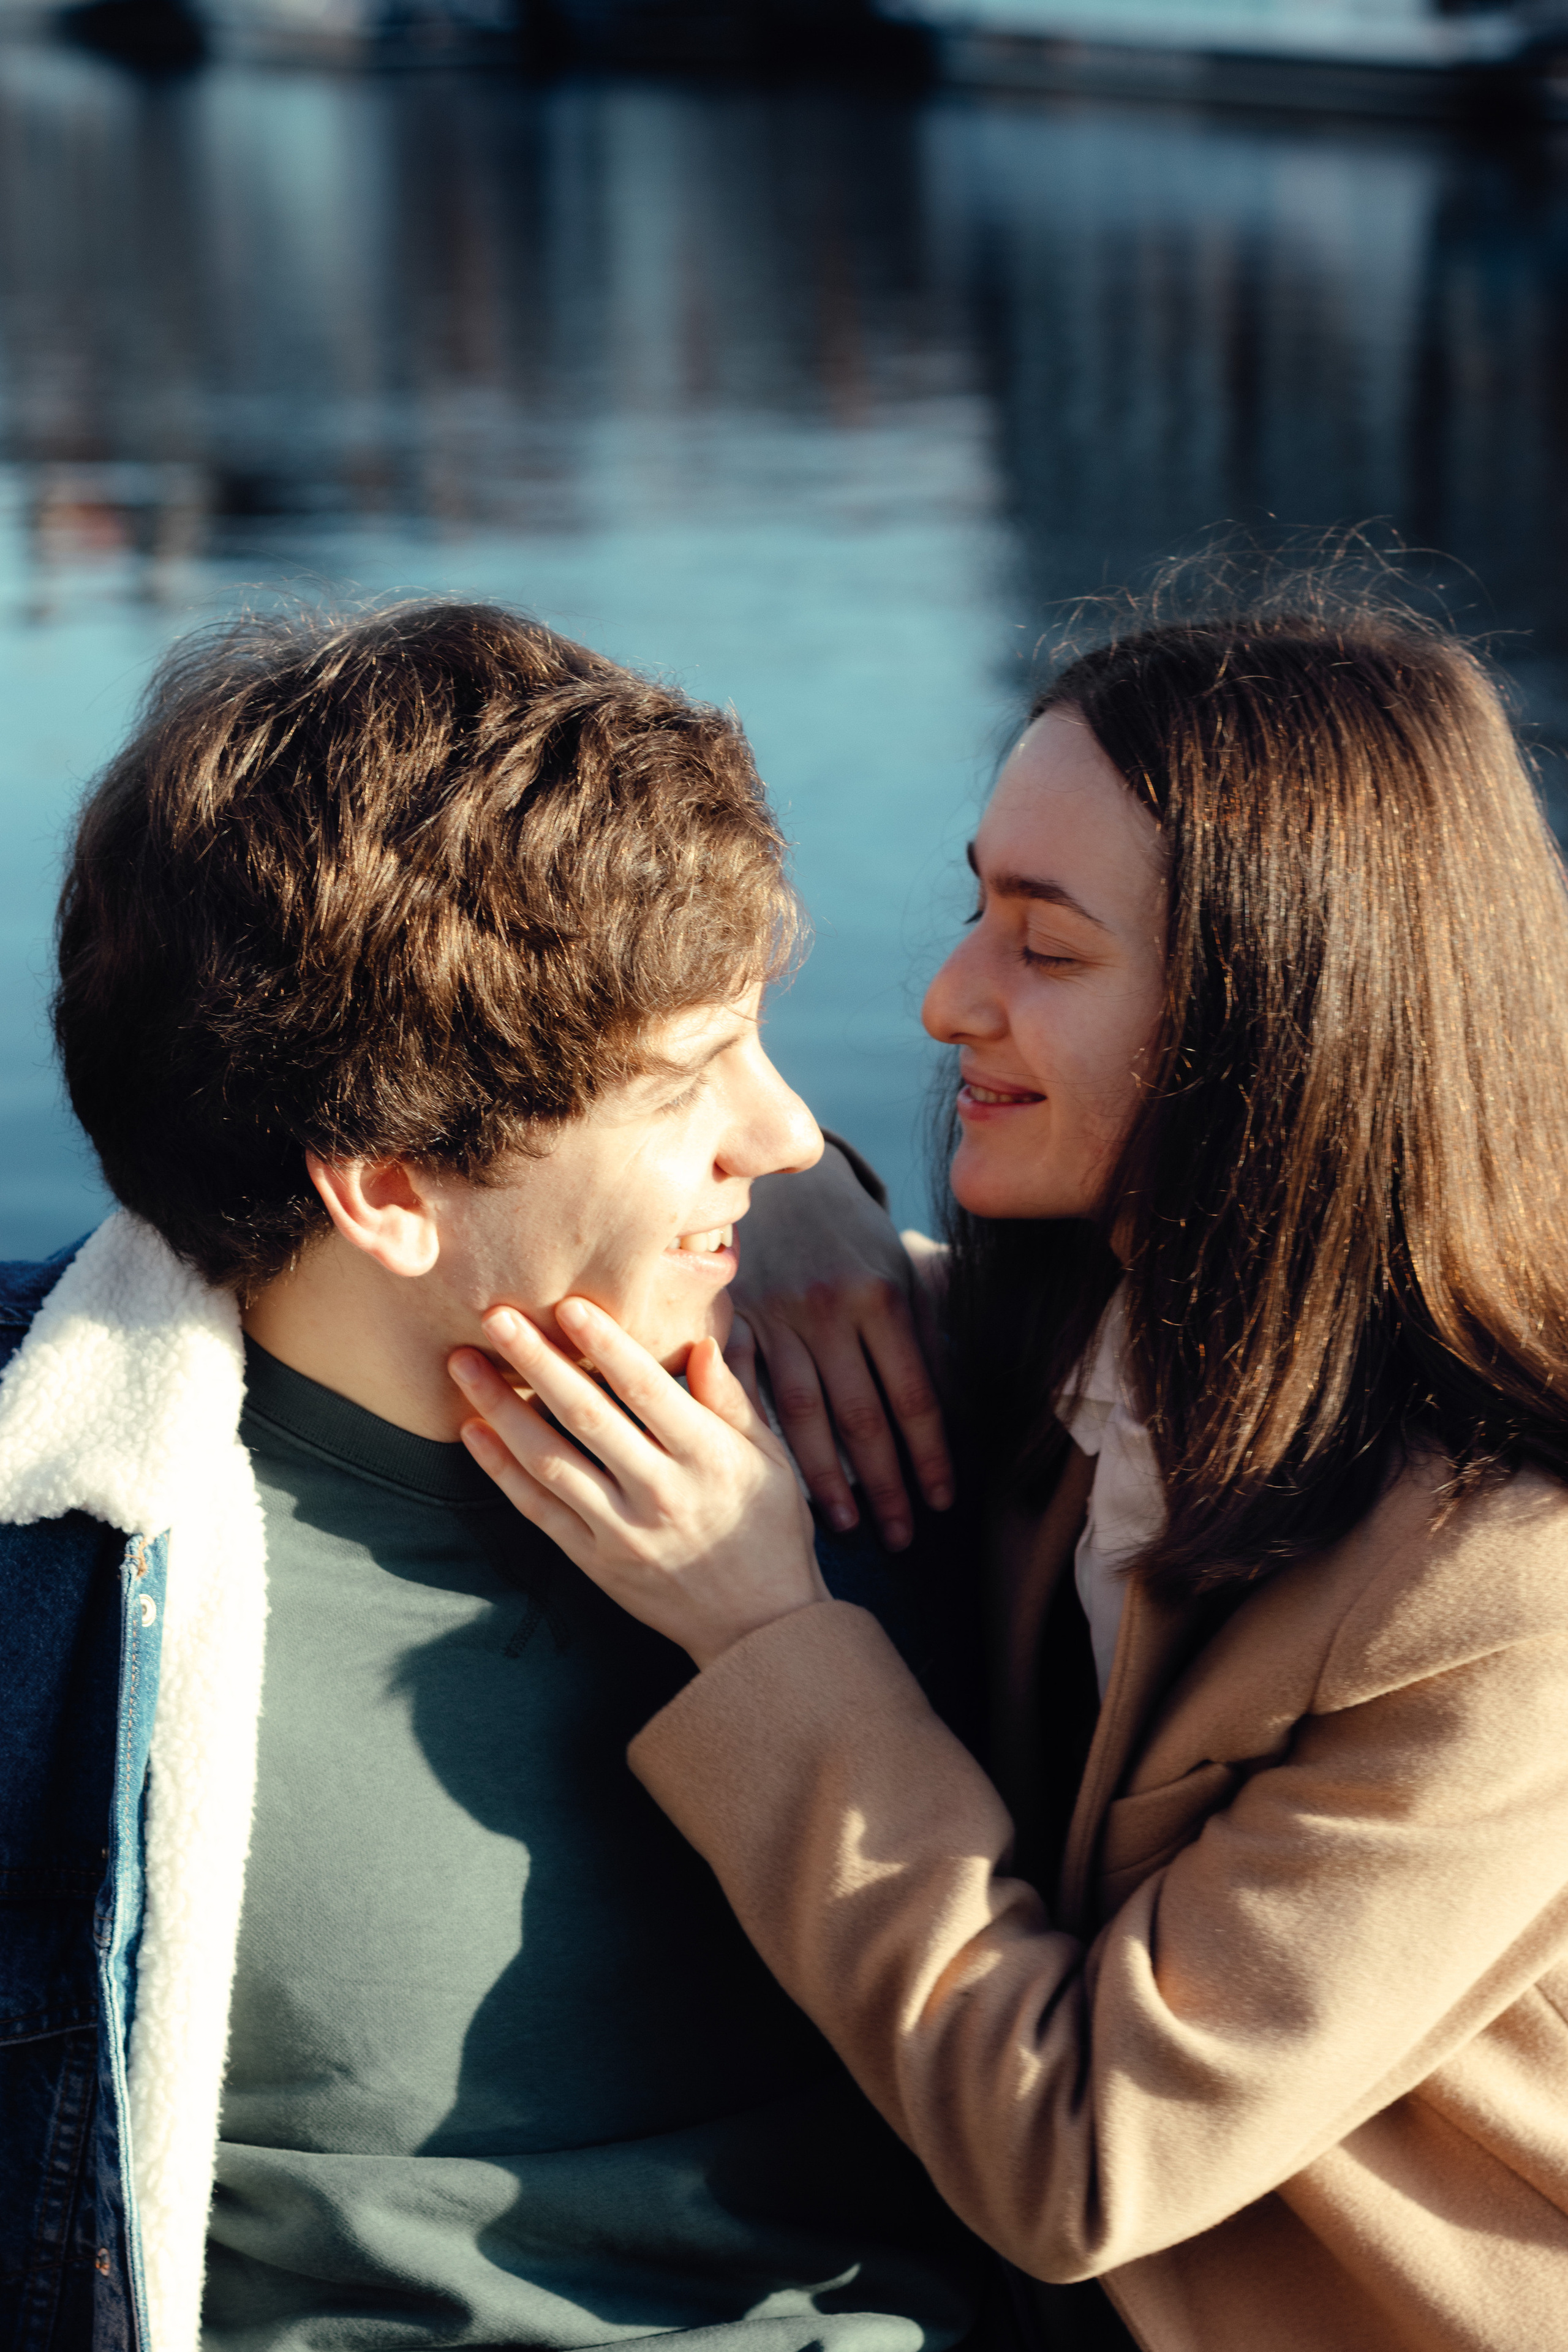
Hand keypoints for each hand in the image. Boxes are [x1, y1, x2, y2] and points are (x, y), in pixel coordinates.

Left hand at [448, 1299, 828, 1668]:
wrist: (760, 1629)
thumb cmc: (771, 1531)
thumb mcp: (772, 1460)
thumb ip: (733, 1401)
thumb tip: (700, 1343)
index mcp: (708, 1458)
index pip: (648, 1390)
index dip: (606, 1345)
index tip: (570, 1304)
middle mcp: (660, 1493)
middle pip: (587, 1417)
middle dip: (537, 1362)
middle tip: (496, 1316)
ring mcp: (621, 1531)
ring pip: (549, 1461)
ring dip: (500, 1409)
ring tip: (463, 1365)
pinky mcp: (595, 1561)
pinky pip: (538, 1509)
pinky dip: (501, 1469)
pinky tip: (473, 1430)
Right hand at [730, 1146, 953, 1550]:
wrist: (778, 1177)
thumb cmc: (851, 1234)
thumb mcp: (898, 1266)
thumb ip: (927, 1327)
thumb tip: (960, 1397)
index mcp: (885, 1295)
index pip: (916, 1394)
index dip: (931, 1455)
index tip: (942, 1503)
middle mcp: (832, 1308)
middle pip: (864, 1416)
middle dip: (885, 1484)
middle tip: (900, 1540)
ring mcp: (778, 1315)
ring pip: (804, 1414)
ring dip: (825, 1479)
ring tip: (843, 1527)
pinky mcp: (734, 1318)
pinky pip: (747, 1390)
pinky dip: (761, 1437)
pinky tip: (770, 1480)